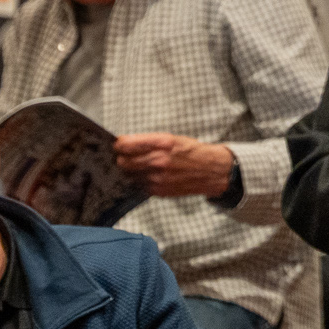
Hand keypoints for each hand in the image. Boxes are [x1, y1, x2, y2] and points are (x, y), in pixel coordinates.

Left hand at [114, 133, 235, 197]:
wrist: (210, 170)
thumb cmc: (191, 151)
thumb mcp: (172, 138)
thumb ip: (149, 141)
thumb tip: (125, 144)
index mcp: (162, 143)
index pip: (126, 145)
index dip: (119, 144)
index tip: (118, 144)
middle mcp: (159, 160)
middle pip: (123, 162)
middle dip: (122, 158)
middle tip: (125, 156)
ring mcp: (158, 177)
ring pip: (129, 175)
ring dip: (130, 170)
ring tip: (138, 166)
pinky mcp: (158, 190)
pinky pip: (138, 185)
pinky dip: (139, 180)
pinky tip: (147, 174)